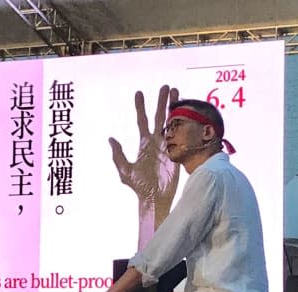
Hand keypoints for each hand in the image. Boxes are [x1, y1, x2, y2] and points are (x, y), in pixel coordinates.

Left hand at [109, 85, 179, 247]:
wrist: (155, 198)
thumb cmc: (139, 187)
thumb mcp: (125, 170)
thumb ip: (118, 155)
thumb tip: (111, 139)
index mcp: (144, 144)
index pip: (142, 120)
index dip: (140, 106)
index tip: (139, 92)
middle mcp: (156, 142)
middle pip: (159, 117)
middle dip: (162, 101)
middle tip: (166, 87)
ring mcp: (168, 147)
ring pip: (172, 123)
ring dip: (174, 108)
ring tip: (178, 93)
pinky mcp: (177, 153)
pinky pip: (181, 137)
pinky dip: (183, 124)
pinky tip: (186, 113)